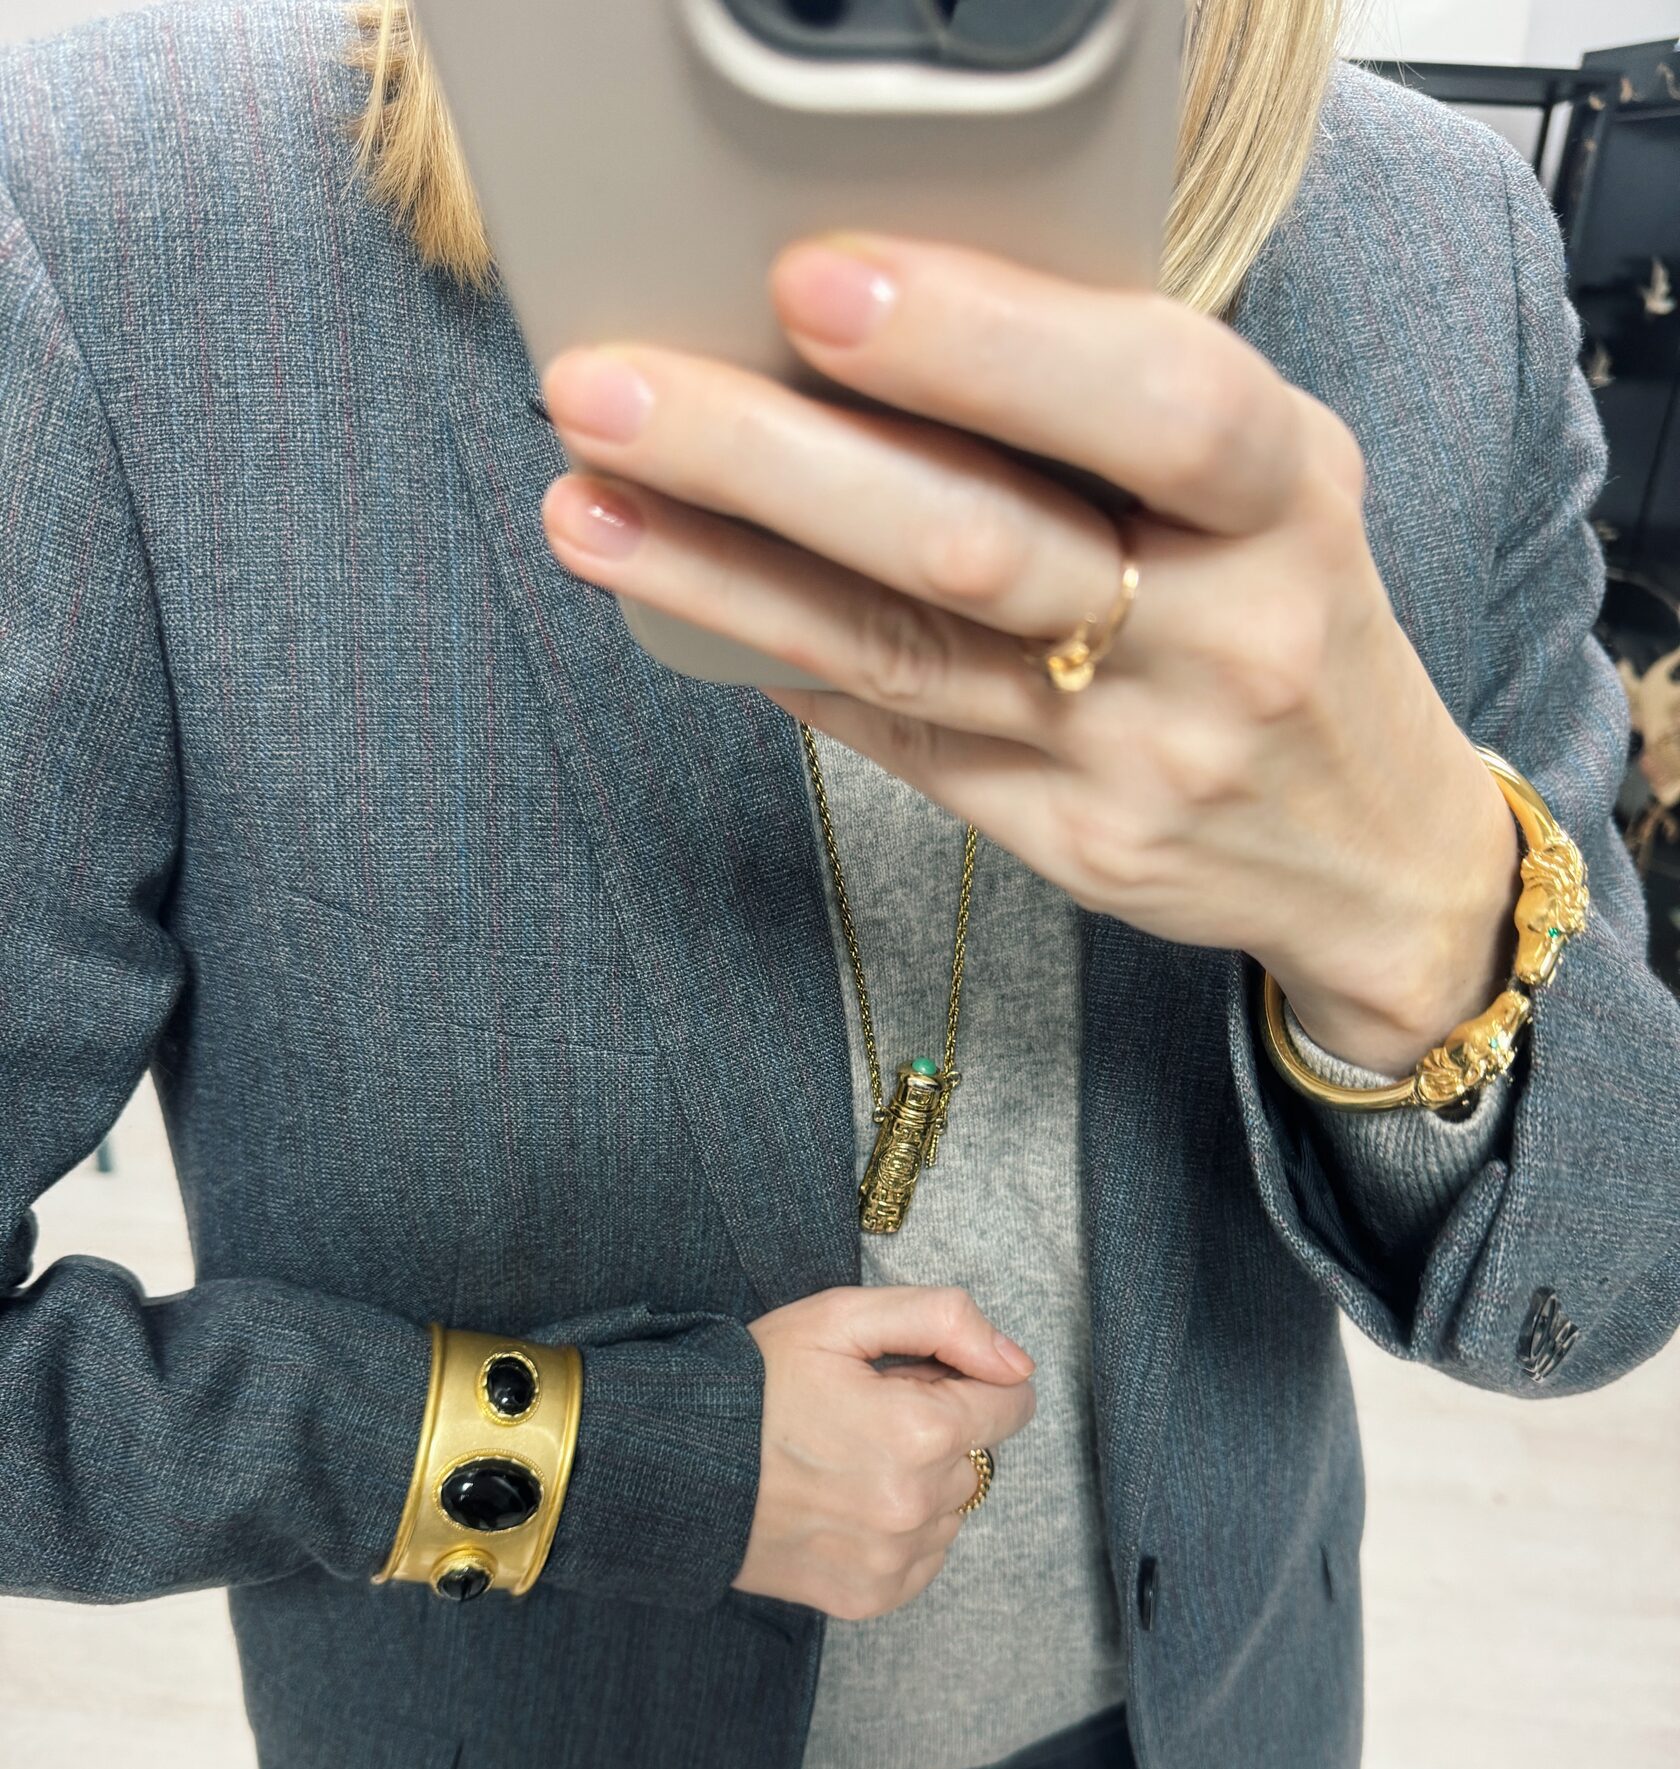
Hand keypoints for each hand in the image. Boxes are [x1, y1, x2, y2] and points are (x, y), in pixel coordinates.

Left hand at [539, 231, 1522, 1078]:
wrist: (1373, 849)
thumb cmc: (1294, 617)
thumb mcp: (1273, 486)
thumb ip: (1118, 412)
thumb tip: (880, 333)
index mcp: (1286, 501)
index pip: (1151, 405)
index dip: (979, 344)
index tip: (817, 284)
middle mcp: (1223, 633)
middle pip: (979, 544)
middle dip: (775, 458)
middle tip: (617, 391)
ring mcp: (1141, 756)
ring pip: (905, 656)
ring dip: (726, 575)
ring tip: (590, 505)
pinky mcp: (1074, 844)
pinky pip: (902, 742)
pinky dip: (787, 663)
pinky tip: (685, 610)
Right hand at [736, 1284, 1036, 1619]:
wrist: (671, 1464)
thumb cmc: (755, 1384)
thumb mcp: (841, 1318)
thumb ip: (944, 1320)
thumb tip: (1016, 1362)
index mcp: (920, 1431)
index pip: (1013, 1404)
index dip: (968, 1379)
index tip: (917, 1376)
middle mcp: (916, 1506)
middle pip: (978, 1456)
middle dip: (938, 1428)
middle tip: (862, 1414)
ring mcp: (892, 1559)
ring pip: (953, 1509)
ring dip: (921, 1483)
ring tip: (845, 1459)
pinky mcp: (868, 1596)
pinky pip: (924, 1558)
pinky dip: (900, 1532)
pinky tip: (843, 1502)